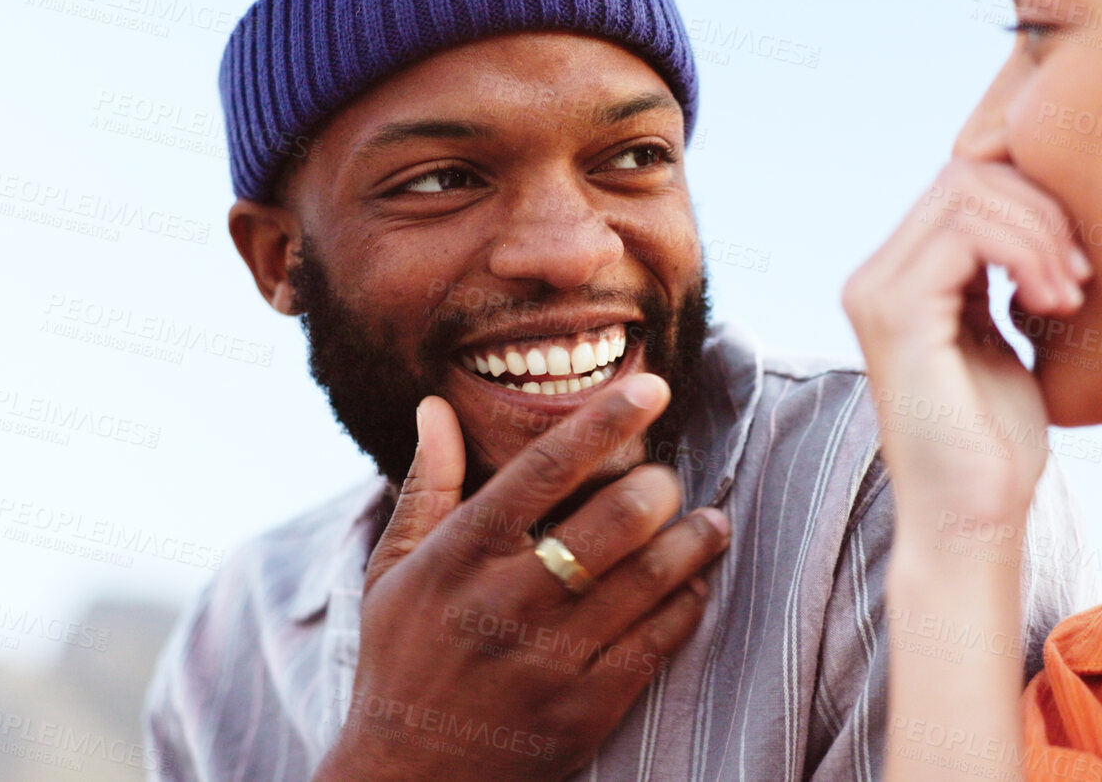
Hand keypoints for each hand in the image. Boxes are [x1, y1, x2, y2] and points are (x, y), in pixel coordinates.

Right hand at [313, 374, 731, 781]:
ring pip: (646, 581)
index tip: (653, 388)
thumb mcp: (392, 574)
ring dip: (692, 542)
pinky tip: (694, 584)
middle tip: (671, 479)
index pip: (541, 472)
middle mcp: (502, 605)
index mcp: (456, 559)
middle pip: (609, 523)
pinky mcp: (583, 712)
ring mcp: (546, 662)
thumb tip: (436, 405)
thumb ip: (428, 488)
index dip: (603, 424)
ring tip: (710, 523)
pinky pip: (657, 643)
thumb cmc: (402, 662)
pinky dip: (686, 604)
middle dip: (659, 488)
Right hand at [842, 129, 1093, 524]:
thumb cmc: (996, 446)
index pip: (963, 185)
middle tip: (1083, 276)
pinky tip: (1054, 303)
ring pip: (966, 192)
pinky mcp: (897, 315)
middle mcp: (873, 278)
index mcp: (897, 280)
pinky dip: (1026, 254)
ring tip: (1071, 295)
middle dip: (1041, 210)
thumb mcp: (1000, 340)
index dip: (1032, 203)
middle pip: (963, 175)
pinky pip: (967, 235)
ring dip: (1040, 233)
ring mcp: (877, 293)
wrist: (974, 522)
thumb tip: (1033, 218)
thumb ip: (998, 280)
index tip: (1081, 265)